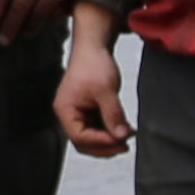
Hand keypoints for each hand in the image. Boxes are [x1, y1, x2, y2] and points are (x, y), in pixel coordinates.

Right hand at [55, 24, 132, 158]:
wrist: (93, 47)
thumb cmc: (93, 64)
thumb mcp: (106, 90)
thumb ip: (113, 115)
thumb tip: (122, 136)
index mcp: (66, 110)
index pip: (81, 137)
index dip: (101, 142)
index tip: (121, 140)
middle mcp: (69, 115)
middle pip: (84, 142)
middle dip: (105, 146)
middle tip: (125, 145)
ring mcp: (77, 114)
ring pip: (91, 138)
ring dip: (109, 140)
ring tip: (127, 136)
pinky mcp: (87, 111)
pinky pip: (97, 128)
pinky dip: (110, 131)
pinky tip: (124, 129)